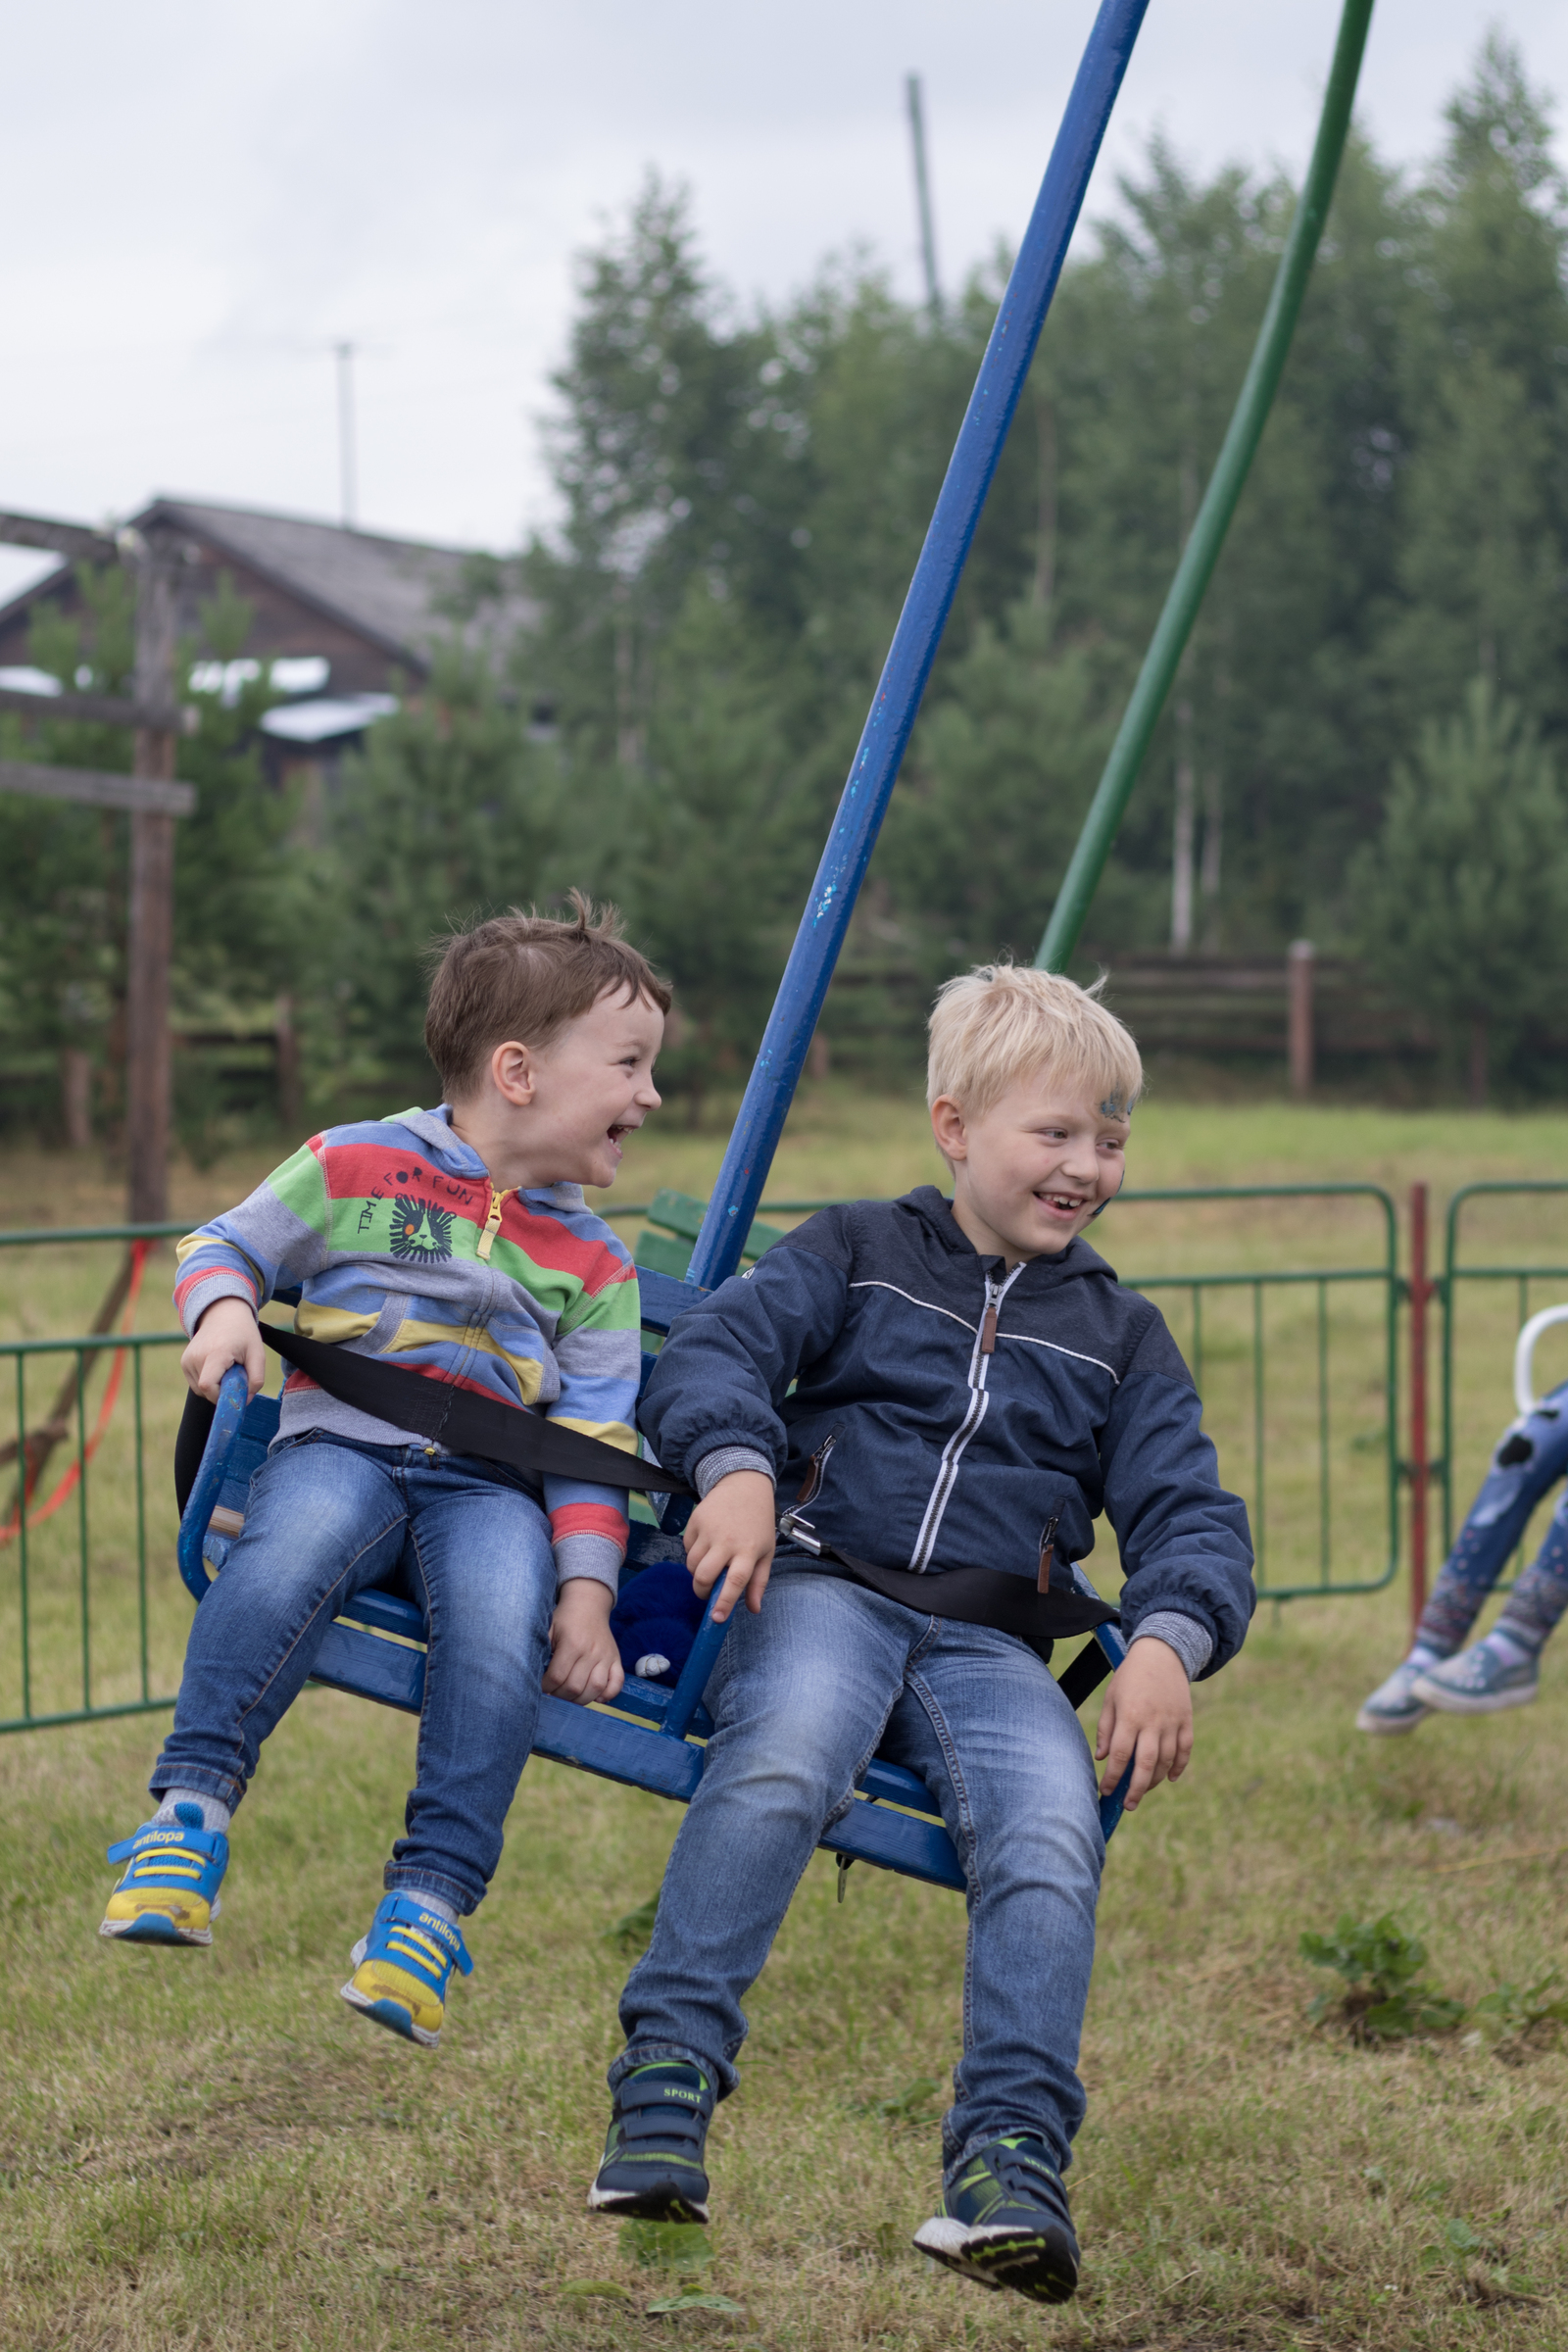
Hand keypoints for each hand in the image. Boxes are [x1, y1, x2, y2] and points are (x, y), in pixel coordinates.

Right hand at [181, 1297, 265, 1400]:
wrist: (223, 1313)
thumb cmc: (243, 1333)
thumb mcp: (257, 1353)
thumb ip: (256, 1379)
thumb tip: (246, 1401)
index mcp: (215, 1353)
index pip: (209, 1386)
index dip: (222, 1397)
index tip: (237, 1393)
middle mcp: (196, 1357)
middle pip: (207, 1391)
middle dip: (223, 1392)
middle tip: (236, 1375)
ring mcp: (187, 1360)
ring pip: (201, 1390)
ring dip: (216, 1387)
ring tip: (227, 1368)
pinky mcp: (184, 1362)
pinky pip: (196, 1384)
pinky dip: (209, 1383)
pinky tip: (218, 1368)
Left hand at [544, 1578, 624, 1704]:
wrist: (588, 1603)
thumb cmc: (565, 1618)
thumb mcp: (548, 1628)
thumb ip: (541, 1649)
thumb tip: (532, 1674)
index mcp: (572, 1644)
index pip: (557, 1676)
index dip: (547, 1686)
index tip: (542, 1686)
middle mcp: (591, 1652)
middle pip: (575, 1686)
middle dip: (561, 1696)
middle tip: (555, 1692)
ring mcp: (605, 1656)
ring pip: (596, 1688)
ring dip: (581, 1699)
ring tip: (571, 1696)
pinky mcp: (616, 1659)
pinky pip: (617, 1683)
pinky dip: (608, 1695)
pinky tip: (596, 1697)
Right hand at [683, 1470, 775, 1623]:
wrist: (743, 1485)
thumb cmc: (758, 1523)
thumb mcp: (766, 1551)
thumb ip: (759, 1582)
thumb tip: (753, 1609)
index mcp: (749, 1550)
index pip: (735, 1581)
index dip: (724, 1601)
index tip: (715, 1619)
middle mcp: (727, 1541)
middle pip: (704, 1575)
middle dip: (701, 1591)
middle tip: (707, 1593)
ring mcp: (708, 1530)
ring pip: (692, 1565)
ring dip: (697, 1572)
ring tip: (711, 1564)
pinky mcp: (694, 1521)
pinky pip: (687, 1548)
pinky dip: (693, 1553)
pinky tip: (707, 1544)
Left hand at [1094, 1638, 1192, 1809]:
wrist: (1161, 1654)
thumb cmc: (1130, 1677)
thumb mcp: (1111, 1698)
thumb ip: (1106, 1729)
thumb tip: (1102, 1758)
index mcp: (1130, 1716)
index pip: (1121, 1755)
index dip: (1113, 1777)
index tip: (1105, 1790)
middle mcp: (1153, 1722)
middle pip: (1145, 1764)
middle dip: (1135, 1789)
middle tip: (1127, 1805)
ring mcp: (1172, 1722)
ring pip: (1166, 1761)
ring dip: (1154, 1780)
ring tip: (1142, 1790)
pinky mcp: (1187, 1721)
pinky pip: (1185, 1750)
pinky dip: (1179, 1767)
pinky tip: (1169, 1778)